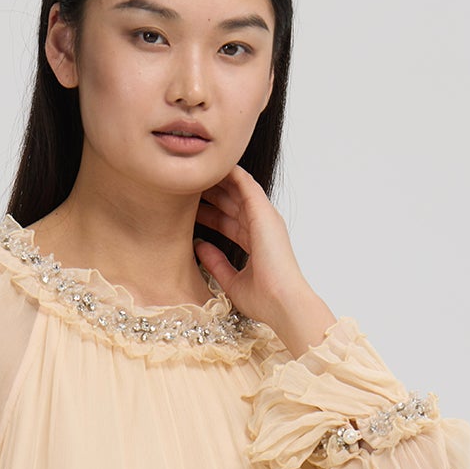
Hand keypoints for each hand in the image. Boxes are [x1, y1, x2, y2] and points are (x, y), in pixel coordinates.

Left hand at [194, 164, 336, 352]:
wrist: (282, 302)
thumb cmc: (263, 300)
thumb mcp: (231, 280)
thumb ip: (216, 262)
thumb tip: (199, 246)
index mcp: (254, 243)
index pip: (228, 222)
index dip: (209, 214)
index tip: (187, 209)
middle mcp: (260, 227)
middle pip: (231, 203)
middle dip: (211, 193)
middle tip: (187, 185)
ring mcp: (264, 218)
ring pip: (237, 190)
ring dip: (218, 179)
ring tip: (196, 171)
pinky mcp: (264, 213)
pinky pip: (246, 184)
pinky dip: (231, 174)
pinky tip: (213, 166)